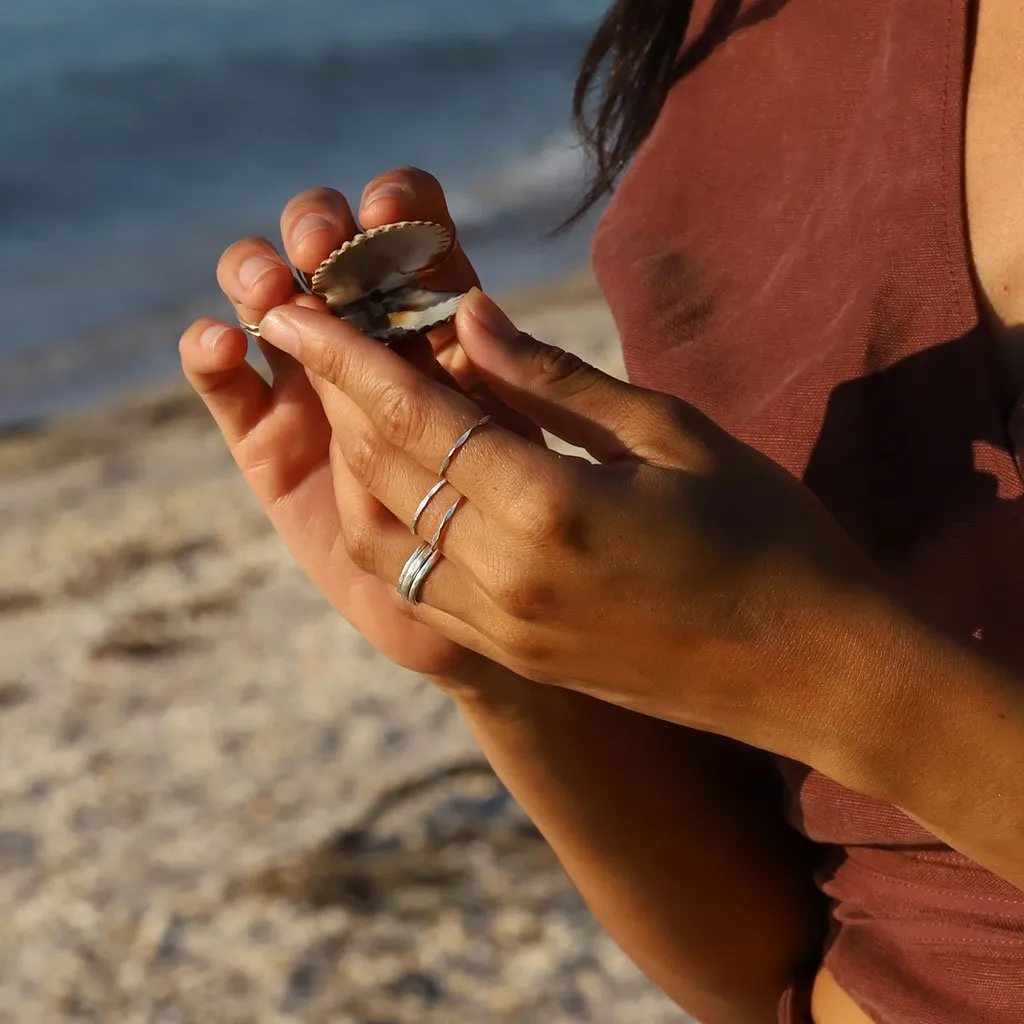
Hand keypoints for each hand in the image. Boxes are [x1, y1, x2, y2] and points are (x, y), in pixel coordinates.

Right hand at [179, 170, 525, 684]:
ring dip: (256, 276)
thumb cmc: (561, 527)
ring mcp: (315, 390)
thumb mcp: (577, 450)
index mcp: (452, 324)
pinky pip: (228, 388)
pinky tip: (218, 344)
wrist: (505, 614)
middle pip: (330, 250)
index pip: (415, 232)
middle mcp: (375, 345)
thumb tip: (475, 303)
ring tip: (271, 292)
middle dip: (317, 230)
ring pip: (267, 302)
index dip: (399, 208)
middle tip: (321, 248)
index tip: (393, 209)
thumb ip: (532, 381)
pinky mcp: (268, 444)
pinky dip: (211, 355)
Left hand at [255, 289, 890, 761]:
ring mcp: (505, 628)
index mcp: (552, 508)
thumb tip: (465, 316)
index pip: (414, 415)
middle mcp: (508, 577)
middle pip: (383, 470)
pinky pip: (415, 584)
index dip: (343, 354)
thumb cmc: (768, 535)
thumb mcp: (672, 435)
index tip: (289, 307)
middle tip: (303, 332)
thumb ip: (555, 379)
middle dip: (332, 393)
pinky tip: (395, 482)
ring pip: (383, 534)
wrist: (814, 673)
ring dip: (351, 461)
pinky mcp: (515, 656)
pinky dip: (387, 525)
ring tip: (343, 400)